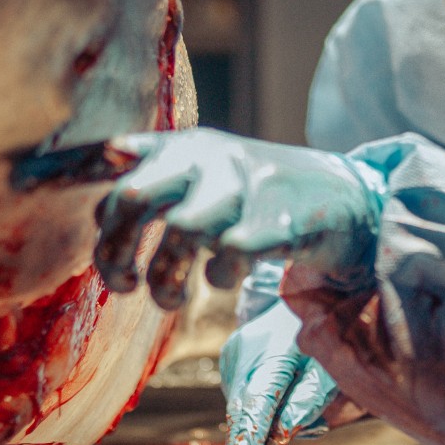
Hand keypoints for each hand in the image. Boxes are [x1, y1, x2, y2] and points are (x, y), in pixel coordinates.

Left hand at [92, 129, 385, 311]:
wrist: (345, 197)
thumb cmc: (261, 196)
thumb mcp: (206, 174)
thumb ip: (154, 179)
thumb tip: (100, 210)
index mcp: (185, 146)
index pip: (118, 173)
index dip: (103, 224)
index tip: (111, 257)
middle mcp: (209, 157)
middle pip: (133, 196)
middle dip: (115, 251)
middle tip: (123, 286)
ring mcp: (245, 183)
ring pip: (180, 229)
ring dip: (165, 279)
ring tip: (169, 298)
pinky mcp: (278, 217)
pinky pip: (230, 252)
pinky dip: (218, 276)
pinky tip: (222, 279)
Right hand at [219, 299, 340, 444]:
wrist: (315, 283)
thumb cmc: (336, 325)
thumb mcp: (335, 361)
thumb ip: (310, 397)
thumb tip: (282, 434)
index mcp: (272, 354)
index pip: (258, 407)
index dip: (250, 443)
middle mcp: (244, 355)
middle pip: (243, 412)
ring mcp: (235, 356)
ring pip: (244, 406)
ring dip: (256, 429)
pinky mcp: (234, 359)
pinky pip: (245, 395)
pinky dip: (258, 410)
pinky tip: (276, 409)